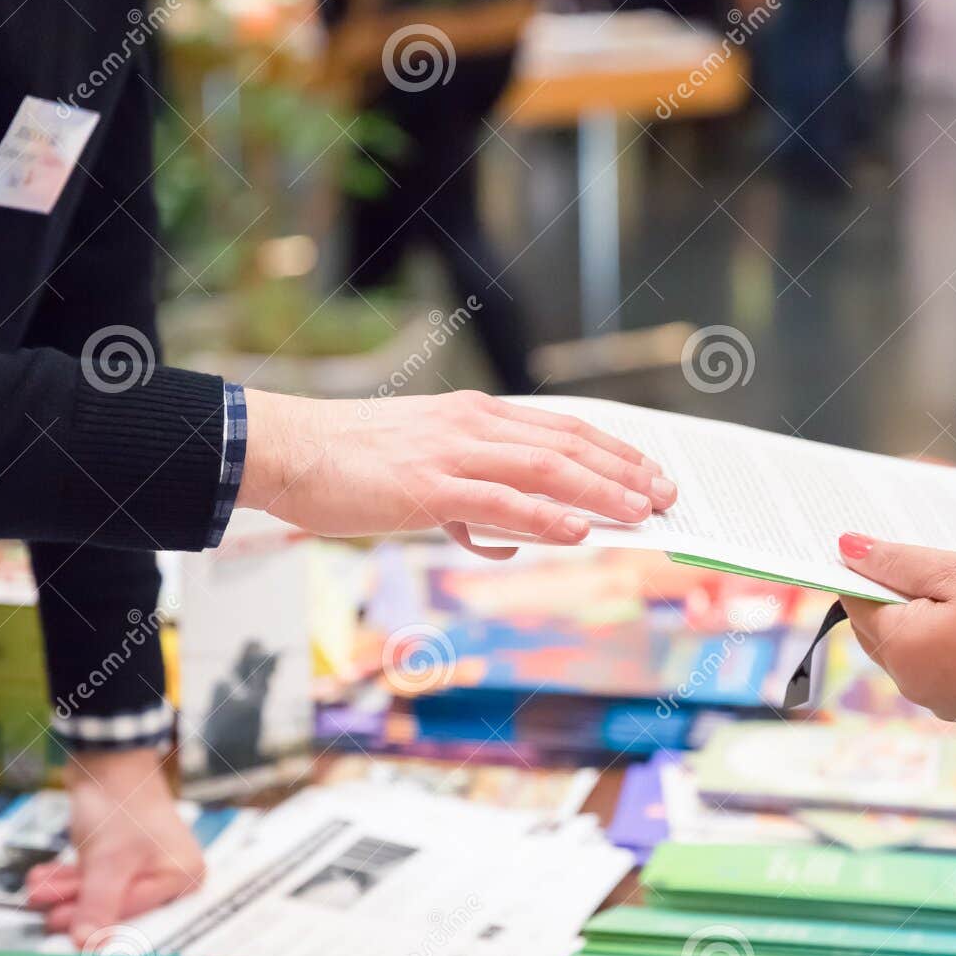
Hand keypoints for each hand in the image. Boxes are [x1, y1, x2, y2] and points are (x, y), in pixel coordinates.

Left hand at [26, 749, 204, 947]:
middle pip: (119, 908)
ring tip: (39, 889)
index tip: (70, 940)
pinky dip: (70, 878)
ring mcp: (145, 865)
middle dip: (78, 907)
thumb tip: (86, 945)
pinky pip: (94, 878)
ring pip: (101, 893)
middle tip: (47, 911)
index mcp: (184, 876)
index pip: (139, 915)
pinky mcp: (121, 858)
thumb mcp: (109, 860)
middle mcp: (169, 874)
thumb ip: (98, 905)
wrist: (107, 758)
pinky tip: (45, 877)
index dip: (102, 926)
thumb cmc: (122, 802)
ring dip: (66, 892)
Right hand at [237, 390, 675, 551]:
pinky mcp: (429, 484)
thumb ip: (467, 501)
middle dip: (624, 470)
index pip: (560, 427)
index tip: (648, 471)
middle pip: (567, 443)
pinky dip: (544, 515)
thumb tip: (499, 539)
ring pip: (545, 468)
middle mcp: (472, 425)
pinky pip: (499, 500)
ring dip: (600, 491)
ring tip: (640, 513)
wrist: (288, 449)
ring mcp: (452, 452)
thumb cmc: (349, 464)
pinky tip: (578, 530)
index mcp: (473, 417)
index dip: (611, 449)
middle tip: (666, 495)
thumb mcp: (420, 472)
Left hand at [837, 533, 955, 721]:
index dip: (863, 571)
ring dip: (915, 617)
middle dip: (887, 594)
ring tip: (945, 584)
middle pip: (877, 627)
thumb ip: (897, 561)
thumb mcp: (955, 572)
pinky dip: (937, 640)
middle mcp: (908, 679)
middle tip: (913, 559)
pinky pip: (933, 664)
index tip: (878, 547)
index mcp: (899, 646)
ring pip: (905, 647)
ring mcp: (935, 697)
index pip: (855, 601)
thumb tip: (844, 547)